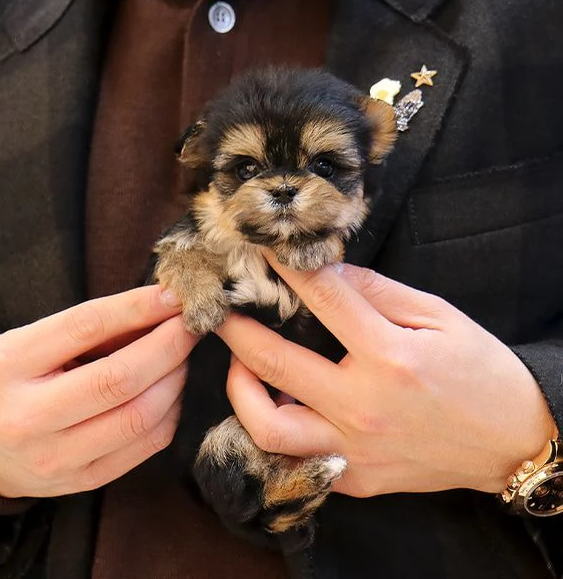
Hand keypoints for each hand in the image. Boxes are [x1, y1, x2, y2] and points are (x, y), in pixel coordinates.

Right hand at [0, 286, 196, 497]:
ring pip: (142, 416)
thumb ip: (94, 326)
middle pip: (121, 378)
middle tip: (190, 325)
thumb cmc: (15, 381)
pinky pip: (149, 443)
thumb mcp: (34, 340)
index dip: (139, 308)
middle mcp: (28, 418)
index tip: (174, 296)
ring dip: (176, 378)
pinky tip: (170, 390)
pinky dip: (171, 410)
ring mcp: (57, 457)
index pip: (87, 326)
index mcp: (11, 365)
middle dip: (170, 345)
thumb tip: (161, 306)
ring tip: (180, 356)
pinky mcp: (85, 480)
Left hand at [217, 260, 556, 497]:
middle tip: (218, 309)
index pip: (321, 298)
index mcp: (389, 358)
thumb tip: (324, 271)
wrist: (511, 440)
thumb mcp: (438, 315)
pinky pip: (293, 458)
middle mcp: (363, 408)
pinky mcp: (354, 478)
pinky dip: (275, 427)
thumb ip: (376, 291)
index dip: (285, 267)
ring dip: (241, 389)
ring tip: (243, 363)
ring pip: (267, 426)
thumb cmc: (480, 370)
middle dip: (234, 328)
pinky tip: (279, 402)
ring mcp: (354, 451)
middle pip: (273, 364)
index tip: (258, 249)